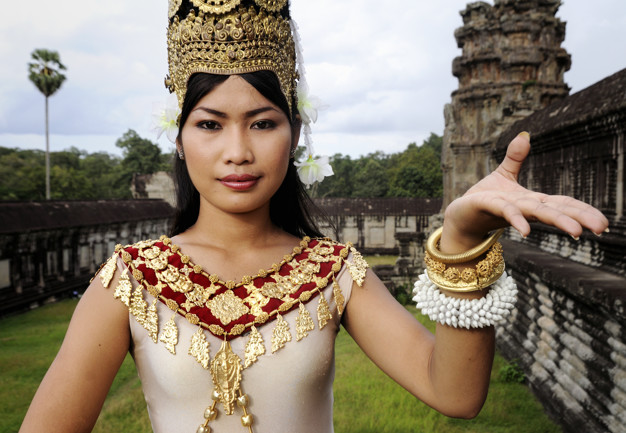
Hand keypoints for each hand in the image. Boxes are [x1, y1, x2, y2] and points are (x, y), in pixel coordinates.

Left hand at [440, 132, 608, 252]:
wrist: (460, 214)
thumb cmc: (484, 198)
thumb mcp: (503, 175)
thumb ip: (515, 157)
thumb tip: (525, 135)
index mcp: (531, 201)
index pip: (562, 204)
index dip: (582, 210)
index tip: (602, 222)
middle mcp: (524, 208)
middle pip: (555, 211)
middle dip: (579, 218)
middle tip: (601, 228)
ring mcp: (509, 210)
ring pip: (536, 213)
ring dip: (558, 221)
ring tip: (577, 232)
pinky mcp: (491, 208)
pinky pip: (507, 213)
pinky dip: (517, 220)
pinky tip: (525, 231)